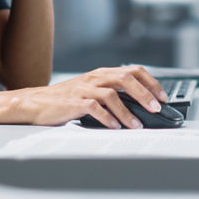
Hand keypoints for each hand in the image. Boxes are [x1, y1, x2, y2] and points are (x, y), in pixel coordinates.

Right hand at [7, 65, 169, 129]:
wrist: (35, 102)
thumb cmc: (66, 100)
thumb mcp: (92, 91)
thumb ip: (112, 94)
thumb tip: (140, 107)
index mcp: (102, 74)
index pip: (133, 71)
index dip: (151, 83)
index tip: (163, 97)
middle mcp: (95, 78)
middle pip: (126, 79)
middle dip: (145, 94)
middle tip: (156, 109)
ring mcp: (84, 89)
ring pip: (112, 95)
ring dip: (128, 111)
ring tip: (137, 125)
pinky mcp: (74, 102)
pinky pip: (94, 108)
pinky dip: (107, 118)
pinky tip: (115, 127)